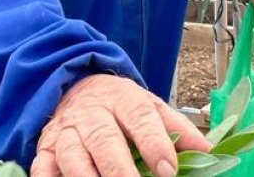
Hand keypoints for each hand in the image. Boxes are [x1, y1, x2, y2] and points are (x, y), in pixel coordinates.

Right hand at [31, 74, 209, 176]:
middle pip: (104, 140)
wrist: (75, 86)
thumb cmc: (119, 105)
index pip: (139, 117)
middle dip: (120, 169)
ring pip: (72, 156)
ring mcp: (66, 131)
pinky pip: (43, 167)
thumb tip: (210, 151)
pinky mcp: (45, 148)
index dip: (154, 143)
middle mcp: (91, 114)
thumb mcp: (150, 106)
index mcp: (121, 98)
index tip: (169, 170)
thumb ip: (178, 128)